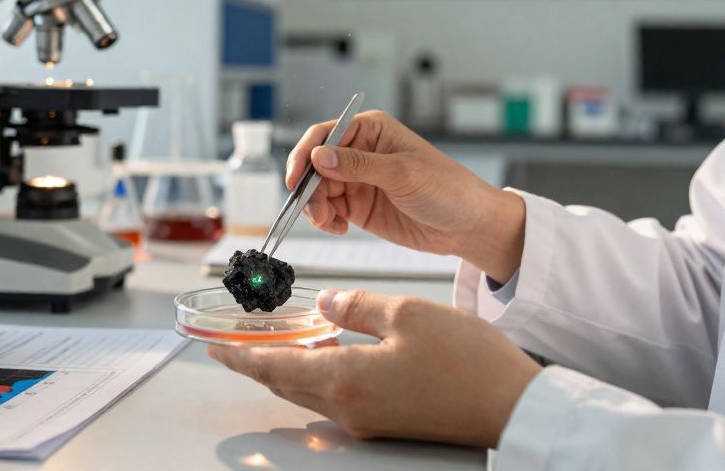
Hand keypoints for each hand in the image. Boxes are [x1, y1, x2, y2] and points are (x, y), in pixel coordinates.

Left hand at [208, 289, 541, 446]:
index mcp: (345, 379)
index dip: (239, 357)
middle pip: (285, 384)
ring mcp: (369, 418)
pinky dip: (319, 371)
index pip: (273, 369)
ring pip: (310, 390)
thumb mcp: (407, 313)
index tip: (211, 348)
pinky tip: (326, 349)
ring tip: (276, 340)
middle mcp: (349, 407)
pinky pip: (337, 394)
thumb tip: (327, 305)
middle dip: (256, 362)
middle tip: (233, 342)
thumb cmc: (468, 361)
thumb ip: (357, 306)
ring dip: (288, 366)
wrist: (513, 406)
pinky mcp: (388, 419)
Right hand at [287, 110, 524, 281]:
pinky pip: (329, 210)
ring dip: (315, 207)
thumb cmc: (447, 188)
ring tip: (329, 222)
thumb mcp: (402, 173)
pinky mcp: (359, 206)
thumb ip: (358, 164)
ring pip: (318, 190)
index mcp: (371, 131)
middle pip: (315, 165)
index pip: (324, 134)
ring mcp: (358, 180)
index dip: (305, 155)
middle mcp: (359, 153)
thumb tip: (319, 156)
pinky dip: (326, 220)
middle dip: (309, 188)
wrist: (467, 225)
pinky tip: (338, 227)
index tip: (296, 179)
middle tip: (314, 210)